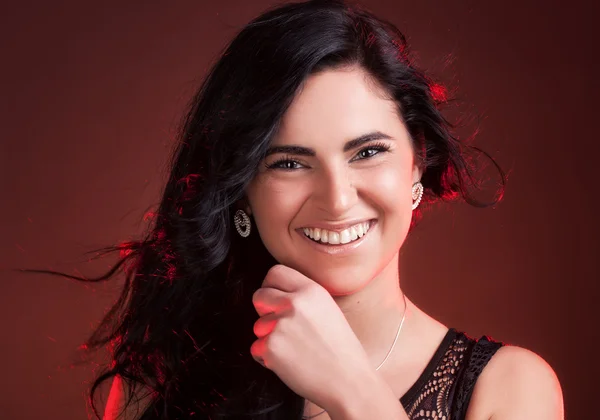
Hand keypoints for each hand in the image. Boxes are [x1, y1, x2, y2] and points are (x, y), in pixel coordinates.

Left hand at [250, 264, 374, 411]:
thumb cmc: (342, 352)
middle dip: (263, 310)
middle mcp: (294, 303)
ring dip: (268, 338)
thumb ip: (304, 299)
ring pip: (257, 326)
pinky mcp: (271, 347)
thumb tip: (279, 295)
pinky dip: (267, 358)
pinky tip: (290, 363)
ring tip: (294, 350)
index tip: (274, 299)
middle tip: (279, 326)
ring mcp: (281, 324)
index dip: (271, 287)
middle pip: (259, 295)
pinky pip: (257, 349)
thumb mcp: (329, 310)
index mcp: (311, 290)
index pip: (275, 273)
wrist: (349, 382)